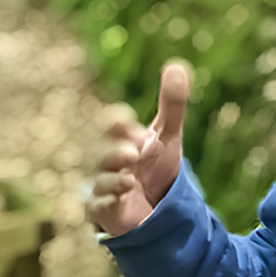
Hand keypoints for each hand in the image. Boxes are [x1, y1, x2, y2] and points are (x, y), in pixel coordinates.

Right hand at [87, 61, 191, 234]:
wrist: (156, 206)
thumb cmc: (155, 165)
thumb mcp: (167, 135)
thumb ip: (172, 104)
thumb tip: (176, 66)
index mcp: (121, 139)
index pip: (112, 125)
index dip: (115, 122)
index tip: (124, 119)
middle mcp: (108, 160)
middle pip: (102, 152)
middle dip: (115, 151)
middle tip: (132, 152)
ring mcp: (104, 185)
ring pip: (100, 179)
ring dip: (112, 178)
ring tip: (129, 178)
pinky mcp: (105, 210)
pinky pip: (99, 205)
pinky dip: (108, 200)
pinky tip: (122, 196)